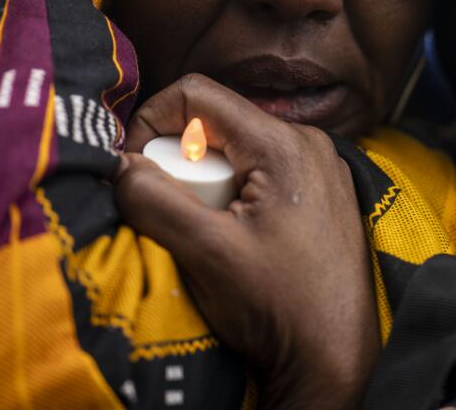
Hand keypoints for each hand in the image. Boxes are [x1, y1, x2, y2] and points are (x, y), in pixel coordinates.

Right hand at [114, 74, 377, 409]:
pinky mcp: (322, 196)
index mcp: (283, 143)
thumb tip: (119, 166)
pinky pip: (261, 175)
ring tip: (206, 235)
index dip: (151, 121)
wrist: (336, 361)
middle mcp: (308, 142)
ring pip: (237, 152)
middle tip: (174, 215)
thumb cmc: (280, 306)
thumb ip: (153, 200)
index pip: (197, 94)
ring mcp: (320, 169)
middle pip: (217, 124)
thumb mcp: (205, 251)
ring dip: (206, 185)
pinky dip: (233, 199)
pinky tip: (234, 242)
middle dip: (182, 163)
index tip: (135, 169)